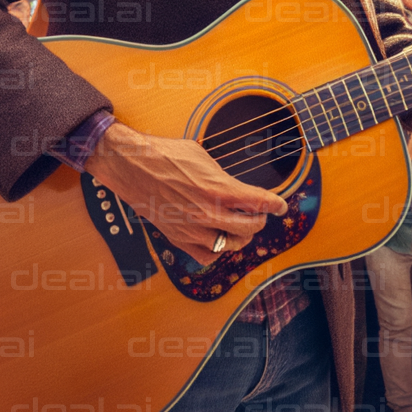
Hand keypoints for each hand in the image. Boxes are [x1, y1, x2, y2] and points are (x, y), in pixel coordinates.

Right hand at [84, 123, 287, 264]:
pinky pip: (206, 256)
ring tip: (241, 228)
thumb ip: (221, 174)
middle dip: (259, 220)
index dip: (275, 204)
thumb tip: (234, 183)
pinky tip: (217, 240)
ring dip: (241, 237)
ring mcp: (192, 229)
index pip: (259, 202)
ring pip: (231, 245)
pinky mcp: (178, 238)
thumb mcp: (201, 155)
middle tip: (259, 215)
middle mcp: (208, 212)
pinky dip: (217, 251)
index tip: (280, 205)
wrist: (131, 165)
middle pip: (250, 228)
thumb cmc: (163, 155)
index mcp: (218, 188)